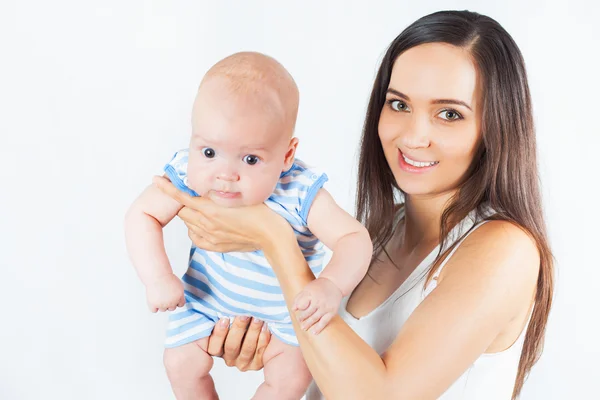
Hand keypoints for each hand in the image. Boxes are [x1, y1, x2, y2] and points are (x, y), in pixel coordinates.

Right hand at [145, 273, 184, 312]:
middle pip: (172, 308)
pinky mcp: (153, 304)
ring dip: (161, 304)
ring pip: (163, 309)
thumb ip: (180, 294)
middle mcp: (172, 302)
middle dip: (169, 303)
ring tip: (158, 295)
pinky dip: (153, 307)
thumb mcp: (179, 285)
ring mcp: (163, 304)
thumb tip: (179, 301)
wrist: (157, 275)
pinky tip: (154, 300)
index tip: (173, 297)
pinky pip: (154, 310)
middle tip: (165, 295)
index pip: (180, 305)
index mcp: (179, 297)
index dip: (177, 301)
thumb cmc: (167, 278)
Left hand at [152, 176, 288, 252]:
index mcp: (211, 209)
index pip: (181, 197)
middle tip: (194, 196)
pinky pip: (195, 237)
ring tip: (207, 211)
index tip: (156, 180)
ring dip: (192, 215)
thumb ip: (218, 192)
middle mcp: (206, 223)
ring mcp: (209, 237)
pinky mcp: (214, 246)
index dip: (167, 188)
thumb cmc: (259, 213)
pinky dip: (196, 230)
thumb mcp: (238, 195)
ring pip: (188, 224)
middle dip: (184, 202)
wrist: (270, 236)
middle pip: (182, 210)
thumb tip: (204, 188)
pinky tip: (207, 225)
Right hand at [207, 316, 271, 370]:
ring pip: (247, 348)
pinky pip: (259, 351)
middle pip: (231, 346)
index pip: (213, 347)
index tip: (224, 318)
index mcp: (219, 350)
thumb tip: (221, 309)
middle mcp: (229, 359)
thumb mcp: (230, 323)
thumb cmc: (243, 324)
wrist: (265, 338)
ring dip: (253, 331)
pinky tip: (265, 326)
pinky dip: (263, 337)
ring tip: (257, 318)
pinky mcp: (256, 364)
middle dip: (238, 328)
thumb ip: (224, 319)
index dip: (218, 334)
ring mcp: (243, 363)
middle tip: (244, 314)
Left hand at [293, 277, 342, 334]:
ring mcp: (326, 307)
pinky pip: (325, 321)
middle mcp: (319, 301)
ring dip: (308, 324)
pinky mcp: (332, 311)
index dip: (299, 309)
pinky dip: (319, 327)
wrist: (334, 284)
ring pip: (315, 318)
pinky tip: (314, 332)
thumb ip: (299, 298)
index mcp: (311, 294)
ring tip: (304, 328)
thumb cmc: (319, 286)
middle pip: (308, 313)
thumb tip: (293, 309)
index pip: (302, 304)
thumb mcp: (308, 288)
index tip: (295, 314)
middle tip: (299, 323)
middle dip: (302, 319)